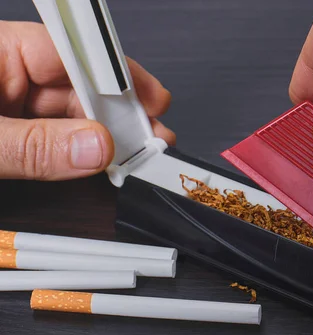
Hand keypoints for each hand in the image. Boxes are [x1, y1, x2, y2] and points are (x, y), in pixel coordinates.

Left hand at [0, 21, 174, 180]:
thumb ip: (34, 146)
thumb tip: (95, 148)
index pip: (72, 51)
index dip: (119, 74)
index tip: (152, 98)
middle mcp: (9, 73)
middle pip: (81, 86)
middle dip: (122, 113)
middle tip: (154, 137)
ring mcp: (10, 102)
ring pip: (74, 114)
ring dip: (108, 136)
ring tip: (138, 154)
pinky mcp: (12, 132)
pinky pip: (59, 137)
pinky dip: (85, 152)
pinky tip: (106, 161)